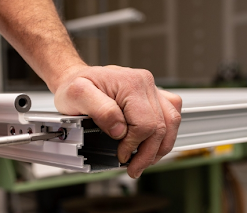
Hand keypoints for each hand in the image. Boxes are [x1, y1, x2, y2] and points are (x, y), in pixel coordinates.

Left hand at [54, 65, 181, 177]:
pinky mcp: (151, 95)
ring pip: (171, 122)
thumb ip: (101, 111)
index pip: (145, 124)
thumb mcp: (78, 95)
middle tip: (134, 168)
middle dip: (149, 153)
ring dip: (160, 146)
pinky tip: (153, 143)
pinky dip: (165, 132)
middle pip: (161, 126)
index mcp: (130, 84)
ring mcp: (150, 89)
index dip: (134, 145)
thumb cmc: (74, 86)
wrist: (74, 78)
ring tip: (145, 160)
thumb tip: (120, 130)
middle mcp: (144, 83)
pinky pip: (171, 114)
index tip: (121, 155)